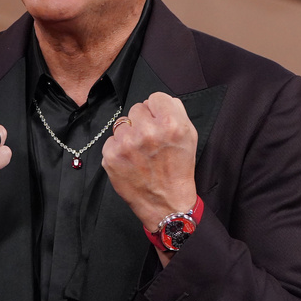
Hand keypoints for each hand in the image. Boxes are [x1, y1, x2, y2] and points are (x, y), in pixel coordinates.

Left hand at [101, 92, 197, 233]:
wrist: (166, 203)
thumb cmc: (178, 169)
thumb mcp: (190, 136)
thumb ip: (176, 112)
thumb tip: (159, 101)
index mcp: (170, 124)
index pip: (155, 97)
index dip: (158, 111)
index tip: (159, 123)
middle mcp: (148, 132)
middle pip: (136, 108)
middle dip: (143, 122)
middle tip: (150, 141)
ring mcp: (126, 144)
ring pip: (122, 123)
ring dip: (129, 134)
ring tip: (140, 152)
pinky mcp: (111, 156)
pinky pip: (111, 140)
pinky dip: (119, 149)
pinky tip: (130, 161)